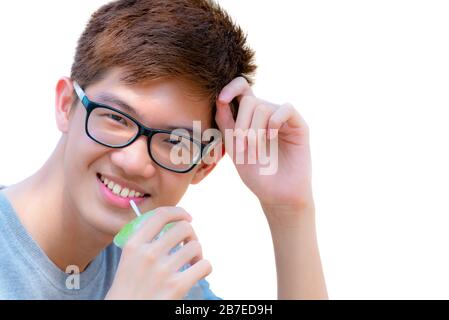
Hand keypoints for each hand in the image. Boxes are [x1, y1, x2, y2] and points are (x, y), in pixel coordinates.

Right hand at [105, 207, 211, 299]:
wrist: (126, 315)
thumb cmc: (129, 288)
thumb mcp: (129, 259)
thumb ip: (145, 241)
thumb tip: (172, 224)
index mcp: (133, 245)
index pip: (161, 215)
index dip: (179, 212)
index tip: (187, 217)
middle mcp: (148, 254)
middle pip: (183, 228)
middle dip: (191, 234)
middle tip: (189, 245)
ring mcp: (162, 271)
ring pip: (195, 246)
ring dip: (198, 252)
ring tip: (193, 262)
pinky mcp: (176, 287)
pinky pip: (204, 265)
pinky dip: (205, 267)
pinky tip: (198, 272)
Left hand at [215, 77, 312, 214]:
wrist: (278, 196)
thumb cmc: (256, 175)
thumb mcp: (234, 149)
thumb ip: (226, 124)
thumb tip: (220, 98)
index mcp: (250, 118)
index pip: (242, 89)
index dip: (230, 87)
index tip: (221, 99)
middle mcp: (267, 114)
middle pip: (249, 100)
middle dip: (241, 124)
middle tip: (241, 147)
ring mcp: (283, 119)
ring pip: (264, 107)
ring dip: (254, 132)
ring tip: (255, 154)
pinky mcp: (299, 126)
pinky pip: (286, 109)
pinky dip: (275, 121)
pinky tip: (271, 137)